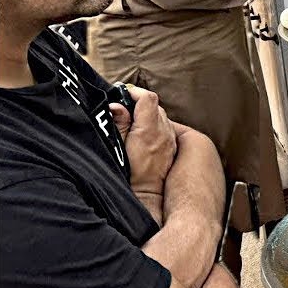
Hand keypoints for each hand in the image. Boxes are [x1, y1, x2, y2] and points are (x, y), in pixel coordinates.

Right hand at [116, 86, 177, 201]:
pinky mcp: (172, 147)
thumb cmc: (129, 175)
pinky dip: (154, 126)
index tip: (122, 93)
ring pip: (160, 117)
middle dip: (138, 103)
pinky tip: (142, 135)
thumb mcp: (117, 147)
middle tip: (123, 109)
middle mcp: (163, 132)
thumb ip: (119, 124)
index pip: (148, 98)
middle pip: (154, 106)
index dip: (135, 92)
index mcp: (149, 130)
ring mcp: (170, 140)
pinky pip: (165, 128)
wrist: (147, 195)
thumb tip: (116, 105)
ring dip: (146, 115)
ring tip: (131, 123)